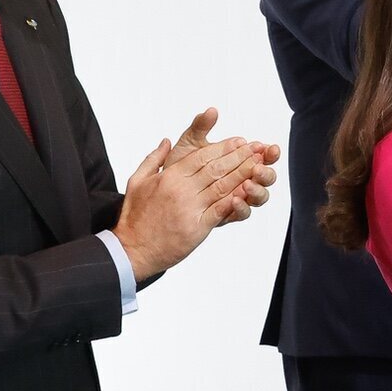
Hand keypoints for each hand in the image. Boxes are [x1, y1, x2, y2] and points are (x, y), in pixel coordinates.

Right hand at [111, 134, 273, 277]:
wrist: (131, 249)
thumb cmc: (134, 216)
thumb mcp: (137, 181)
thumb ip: (153, 159)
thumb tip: (166, 141)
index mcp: (169, 177)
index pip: (202, 156)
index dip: (223, 147)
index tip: (239, 141)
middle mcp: (181, 190)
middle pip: (217, 168)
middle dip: (240, 156)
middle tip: (257, 148)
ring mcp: (190, 208)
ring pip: (223, 186)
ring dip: (244, 174)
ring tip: (260, 164)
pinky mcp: (198, 227)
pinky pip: (222, 209)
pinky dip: (238, 198)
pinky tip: (250, 190)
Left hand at [167, 108, 280, 225]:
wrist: (162, 194)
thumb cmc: (179, 168)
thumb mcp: (189, 145)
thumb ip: (200, 128)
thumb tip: (211, 110)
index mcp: (240, 162)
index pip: (263, 156)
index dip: (269, 152)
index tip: (268, 147)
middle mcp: (244, 180)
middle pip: (267, 177)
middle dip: (266, 171)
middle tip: (258, 166)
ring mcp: (238, 197)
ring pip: (260, 197)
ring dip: (258, 189)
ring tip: (247, 183)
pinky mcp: (229, 214)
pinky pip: (243, 213)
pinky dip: (242, 207)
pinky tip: (235, 200)